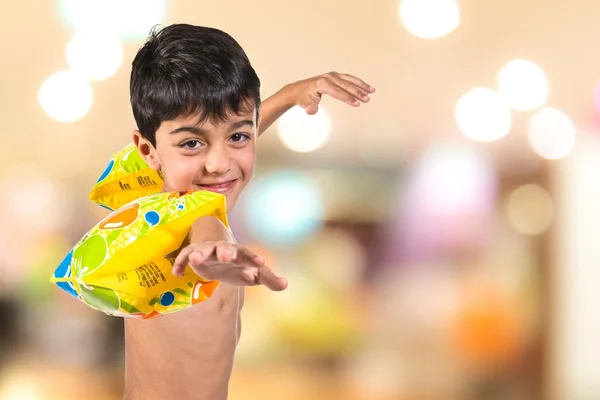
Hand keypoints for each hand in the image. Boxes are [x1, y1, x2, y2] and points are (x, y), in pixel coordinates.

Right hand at [171, 241, 287, 290]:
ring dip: (199, 253)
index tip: (261, 264)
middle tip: (227, 256)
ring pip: (203, 249)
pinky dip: (181, 262)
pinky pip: (185, 256)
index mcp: (241, 255)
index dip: (254, 260)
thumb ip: (268, 278)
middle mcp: (224, 250)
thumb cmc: (238, 265)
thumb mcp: (253, 273)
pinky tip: (177, 272)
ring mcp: (208, 251)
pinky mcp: (193, 255)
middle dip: (226, 251)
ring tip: (196, 260)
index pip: (248, 255)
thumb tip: (285, 284)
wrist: (216, 254)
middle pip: (225, 248)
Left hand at [290, 71, 374, 114]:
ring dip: (361, 85)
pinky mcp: (335, 76)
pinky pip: (348, 79)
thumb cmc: (303, 98)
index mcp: (322, 84)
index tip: (357, 104)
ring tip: (372, 91)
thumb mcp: (305, 104)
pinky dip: (358, 83)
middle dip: (357, 92)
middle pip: (346, 85)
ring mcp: (332, 75)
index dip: (348, 98)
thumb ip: (310, 108)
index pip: (338, 92)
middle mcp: (328, 77)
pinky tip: (366, 87)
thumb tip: (311, 110)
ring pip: (350, 80)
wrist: (298, 90)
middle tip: (367, 99)